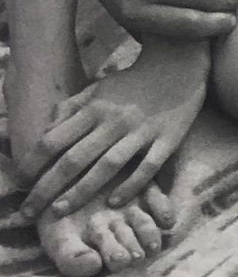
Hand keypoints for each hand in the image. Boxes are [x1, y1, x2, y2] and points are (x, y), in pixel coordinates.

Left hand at [20, 47, 207, 217]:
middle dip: (48, 187)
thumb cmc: (134, 81)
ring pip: (108, 166)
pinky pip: (148, 166)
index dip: (32, 164)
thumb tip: (45, 131)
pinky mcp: (168, 138)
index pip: (54, 140)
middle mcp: (114, 121)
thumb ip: (71, 109)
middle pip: (74, 158)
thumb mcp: (98, 88)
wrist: (178, 65)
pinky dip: (131, 185)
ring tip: (61, 210)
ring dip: (82, 190)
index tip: (19, 184)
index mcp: (94, 109)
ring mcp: (142, 131)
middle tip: (30, 212)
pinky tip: (115, 202)